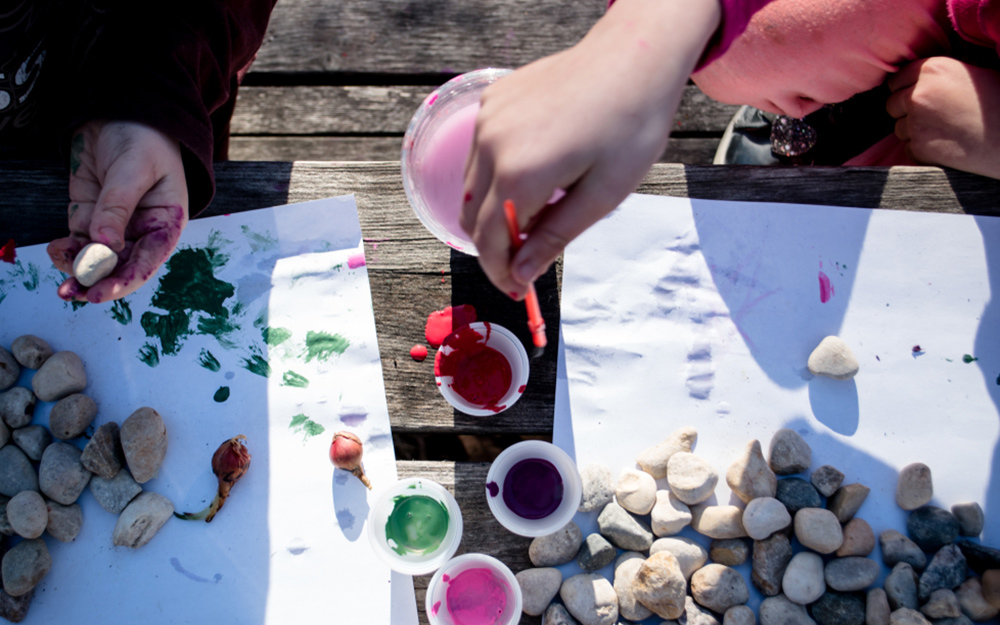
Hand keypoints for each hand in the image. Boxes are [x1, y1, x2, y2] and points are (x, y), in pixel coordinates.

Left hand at [47, 120, 188, 302]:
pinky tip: (55, 249)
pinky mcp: (89, 215)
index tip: (101, 292)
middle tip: (73, 294)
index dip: (126, 280)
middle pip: (120, 267)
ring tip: (60, 274)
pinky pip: (77, 241)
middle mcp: (141, 230)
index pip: (147, 260)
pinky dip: (65, 250)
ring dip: (77, 270)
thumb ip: (118, 206)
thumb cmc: (145, 137)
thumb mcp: (135, 169)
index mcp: (165, 223)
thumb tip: (104, 244)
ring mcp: (113, 224)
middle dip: (96, 282)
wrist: (120, 108)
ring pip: (96, 259)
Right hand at [460, 0, 720, 298]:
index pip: (491, 242)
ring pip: (471, 187)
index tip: (517, 292)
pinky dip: (496, 176)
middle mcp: (492, 146)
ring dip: (493, 213)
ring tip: (537, 218)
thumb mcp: (602, 195)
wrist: (634, 57)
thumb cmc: (630, 126)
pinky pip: (480, 154)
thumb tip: (519, 274)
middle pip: (472, 218)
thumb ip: (554, 237)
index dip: (501, 273)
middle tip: (524, 266)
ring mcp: (487, 120)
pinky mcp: (491, 102)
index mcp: (520, 174)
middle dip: (495, 249)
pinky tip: (533, 176)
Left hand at [886, 57, 999, 178]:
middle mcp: (919, 94)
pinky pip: (908, 148)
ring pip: (899, 128)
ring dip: (914, 132)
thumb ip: (935, 78)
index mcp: (932, 69)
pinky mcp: (920, 147)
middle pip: (892, 105)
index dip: (905, 90)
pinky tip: (946, 145)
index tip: (916, 98)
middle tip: (932, 117)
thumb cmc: (996, 102)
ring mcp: (916, 122)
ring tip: (945, 130)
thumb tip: (911, 84)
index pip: (895, 81)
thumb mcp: (967, 74)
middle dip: (905, 112)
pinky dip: (921, 150)